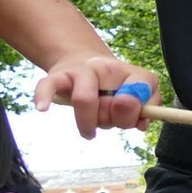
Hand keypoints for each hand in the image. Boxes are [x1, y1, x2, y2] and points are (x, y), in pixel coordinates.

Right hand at [34, 56, 161, 139]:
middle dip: (110, 122)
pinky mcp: (56, 76)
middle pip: (110, 104)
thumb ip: (148, 105)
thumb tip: (141, 123)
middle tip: (107, 122)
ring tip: (89, 130)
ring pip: (84, 100)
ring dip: (87, 124)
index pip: (140, 92)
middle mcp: (104, 68)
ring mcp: (78, 72)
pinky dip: (44, 97)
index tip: (134, 119)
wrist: (83, 62)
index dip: (135, 112)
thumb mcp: (139, 92)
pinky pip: (47, 86)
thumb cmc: (115, 85)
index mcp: (129, 72)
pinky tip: (43, 108)